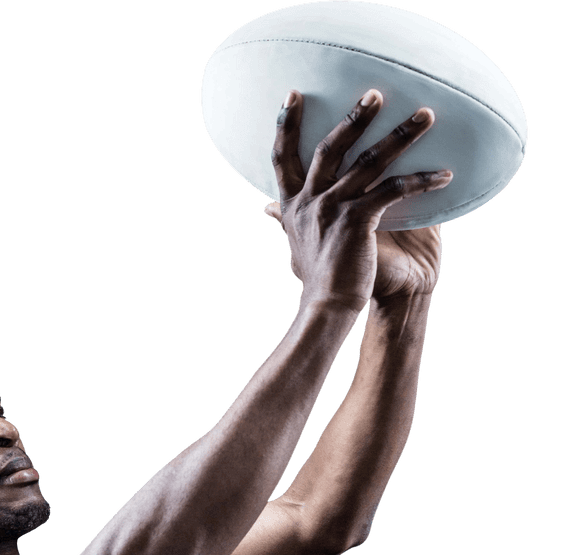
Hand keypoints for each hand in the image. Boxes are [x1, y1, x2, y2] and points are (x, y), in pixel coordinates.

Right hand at [263, 89, 451, 312]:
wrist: (327, 306)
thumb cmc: (317, 280)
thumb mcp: (293, 245)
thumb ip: (282, 221)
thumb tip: (266, 208)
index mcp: (292, 205)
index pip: (282, 157)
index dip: (286, 124)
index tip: (292, 94)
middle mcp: (310, 202)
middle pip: (330, 147)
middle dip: (354, 117)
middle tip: (376, 93)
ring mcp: (333, 209)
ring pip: (368, 162)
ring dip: (400, 135)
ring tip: (426, 115)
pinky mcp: (357, 222)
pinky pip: (393, 191)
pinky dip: (421, 181)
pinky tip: (445, 175)